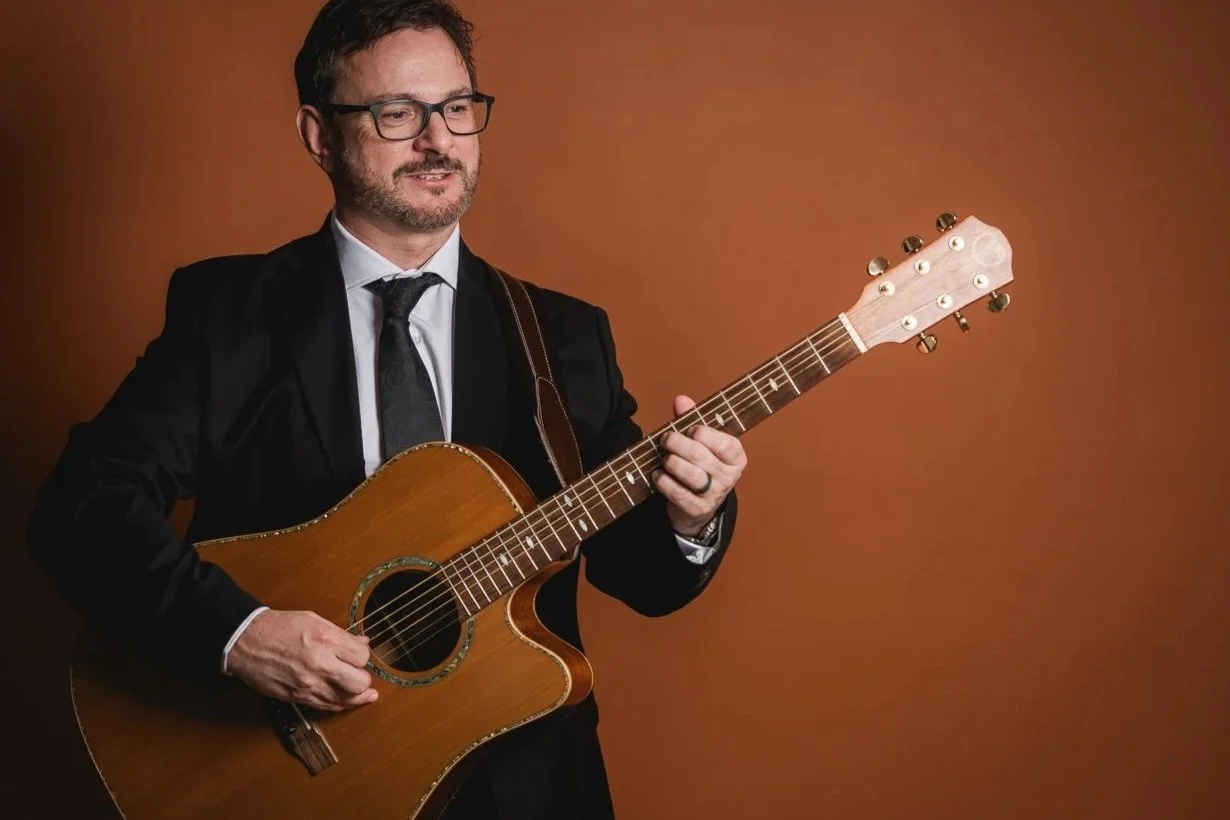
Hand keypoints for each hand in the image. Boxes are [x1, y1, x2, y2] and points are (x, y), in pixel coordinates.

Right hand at [227, 609, 378, 711]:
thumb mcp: (314, 620)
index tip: (358, 655)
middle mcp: (320, 664)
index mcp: (326, 640)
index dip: (364, 657)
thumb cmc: (278, 628)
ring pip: (346, 700)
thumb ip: (340, 635)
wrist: (247, 641)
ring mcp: (308, 684)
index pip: (362, 656)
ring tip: (364, 693)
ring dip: (356, 696)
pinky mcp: (298, 697)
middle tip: (359, 674)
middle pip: (360, 682)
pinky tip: (346, 701)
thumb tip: (361, 642)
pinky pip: (327, 707)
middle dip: (363, 678)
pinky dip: (339, 704)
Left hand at [652, 394, 746, 536]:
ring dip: (671, 462)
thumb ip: (692, 419)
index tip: (690, 429)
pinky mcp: (697, 509)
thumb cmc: (700, 466)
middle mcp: (729, 477)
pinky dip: (663, 481)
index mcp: (736, 457)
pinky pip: (677, 493)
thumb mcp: (702, 442)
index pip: (723, 443)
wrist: (697, 506)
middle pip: (700, 456)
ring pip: (689, 474)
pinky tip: (658, 474)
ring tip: (664, 457)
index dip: (703, 433)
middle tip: (666, 438)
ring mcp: (714, 495)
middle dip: (678, 443)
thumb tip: (681, 400)